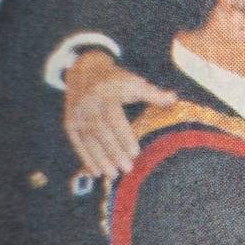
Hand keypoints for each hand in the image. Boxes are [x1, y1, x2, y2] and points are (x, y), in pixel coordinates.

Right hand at [64, 50, 176, 177]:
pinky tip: (96, 173)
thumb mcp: (134, 82)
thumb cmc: (117, 80)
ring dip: (100, 159)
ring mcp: (77, 115)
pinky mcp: (70, 123)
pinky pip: (77, 143)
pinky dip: (86, 159)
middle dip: (113, 152)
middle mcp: (88, 105)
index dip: (124, 136)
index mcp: (105, 95)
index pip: (114, 118)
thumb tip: (174, 100)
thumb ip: (153, 93)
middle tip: (127, 169)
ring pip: (88, 140)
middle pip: (100, 132)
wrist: (85, 69)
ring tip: (113, 175)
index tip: (135, 153)